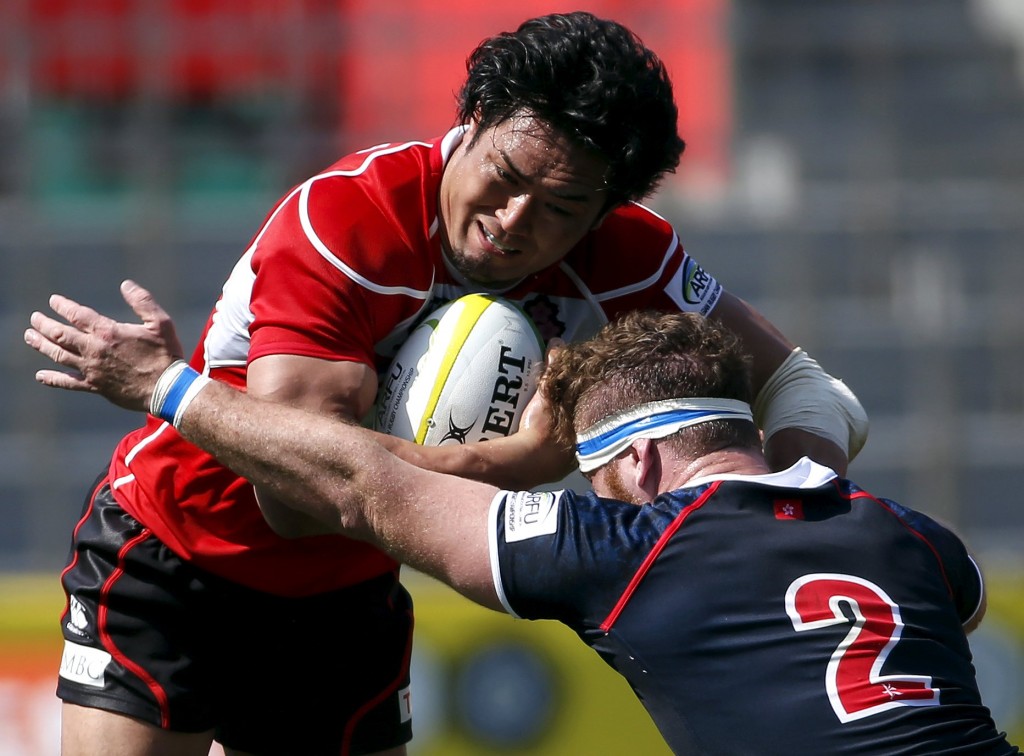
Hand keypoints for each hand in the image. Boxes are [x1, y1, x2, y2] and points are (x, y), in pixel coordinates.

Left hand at [24, 280, 184, 411]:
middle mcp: (94, 349)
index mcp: (108, 332)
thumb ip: (142, 301)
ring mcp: (92, 369)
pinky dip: (52, 378)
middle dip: (44, 324)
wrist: (167, 388)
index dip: (62, 306)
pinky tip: (40, 375)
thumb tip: (125, 284)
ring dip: (41, 345)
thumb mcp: (160, 322)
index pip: (77, 314)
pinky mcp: (95, 386)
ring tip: (30, 337)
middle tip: (34, 318)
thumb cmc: (166, 354)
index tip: (53, 301)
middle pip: (60, 334)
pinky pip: (68, 382)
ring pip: (58, 355)